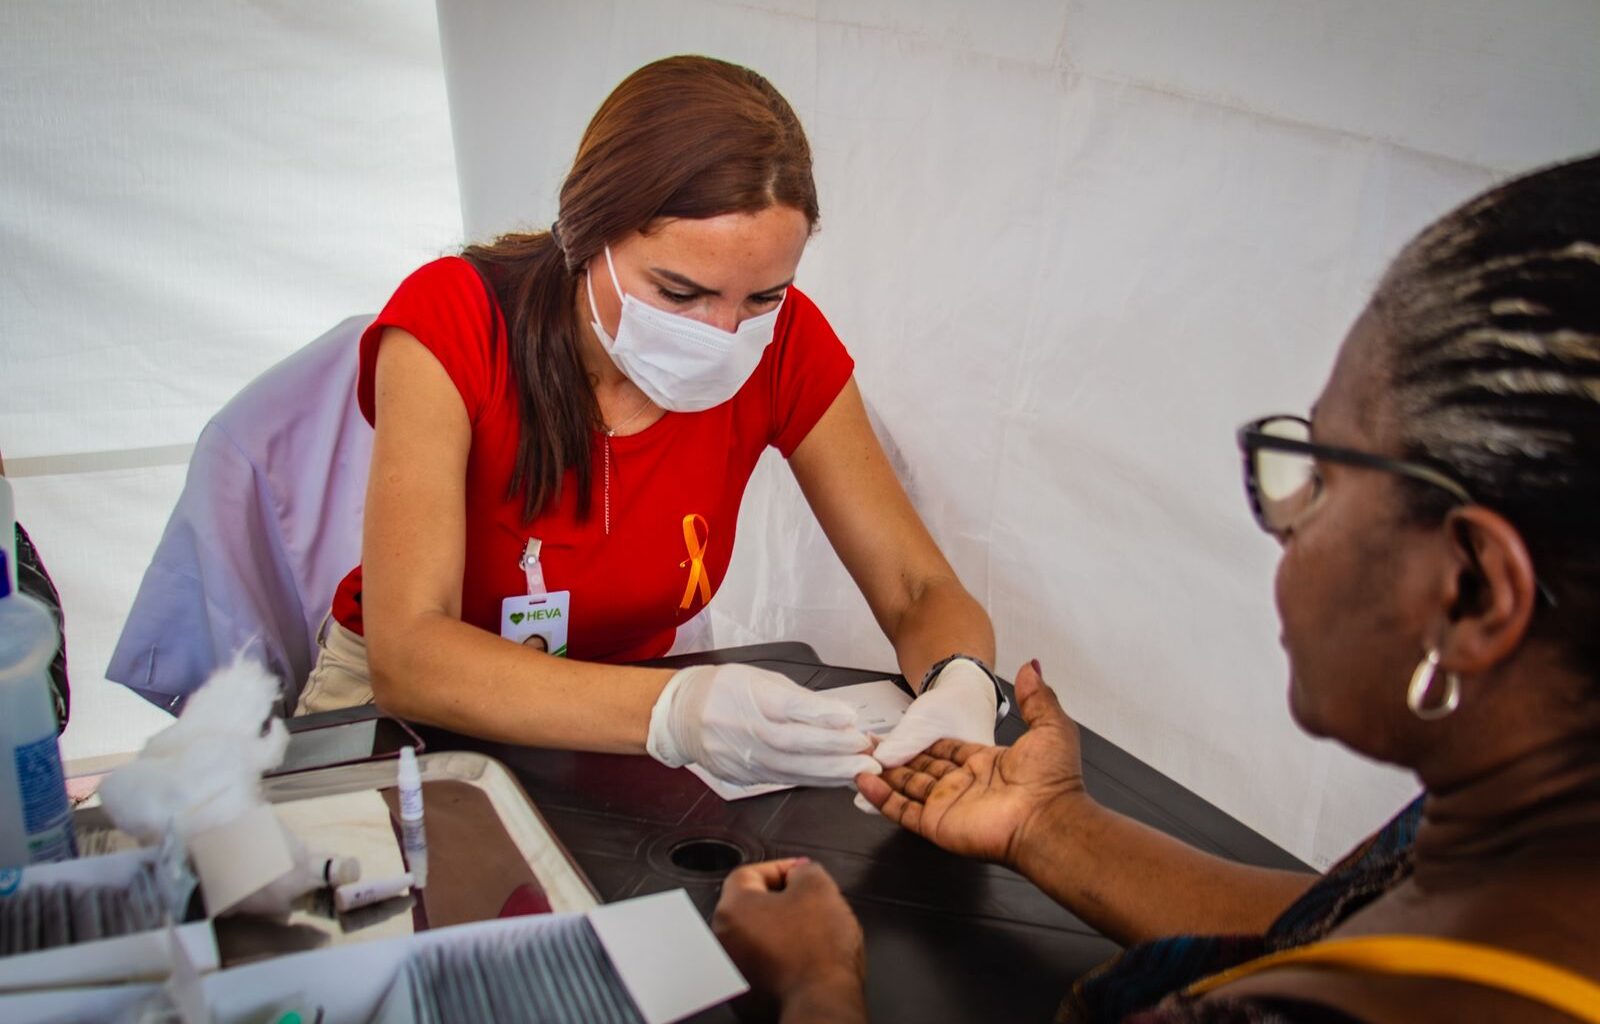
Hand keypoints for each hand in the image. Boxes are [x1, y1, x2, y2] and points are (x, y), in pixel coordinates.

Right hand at [648, 664, 880, 786]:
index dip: (821, 715)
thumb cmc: (726, 690)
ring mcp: (743, 756)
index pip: (788, 707)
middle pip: (793, 743)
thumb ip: (800, 699)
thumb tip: (839, 716)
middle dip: (835, 750)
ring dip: (830, 771)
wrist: (682, 715)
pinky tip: (836, 779)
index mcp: (747, 696)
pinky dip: (814, 779)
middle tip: (867, 752)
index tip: (850, 719)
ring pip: (792, 768)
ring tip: (860, 770)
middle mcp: (744, 729)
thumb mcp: (761, 679)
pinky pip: (785, 779)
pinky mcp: (745, 776)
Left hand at [713, 859, 866, 1022]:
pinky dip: (780, 959)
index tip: (801, 873)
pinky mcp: (746, 996)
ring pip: (757, 937)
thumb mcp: (819, 888)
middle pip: (751, 907)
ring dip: (781, 931)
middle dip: (782, 901)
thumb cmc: (817, 953)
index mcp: (732, 910)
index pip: (750, 873)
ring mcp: (732, 972)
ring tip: (811, 934)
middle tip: (810, 904)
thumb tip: (801, 873)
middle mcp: (723, 941)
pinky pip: (762, 965)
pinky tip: (804, 959)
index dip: (782, 868)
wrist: (822, 1003)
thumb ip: (805, 870)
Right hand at [855, 661, 1085, 868]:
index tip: (903, 731)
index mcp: (987, 764)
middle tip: (872, 745)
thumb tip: (1032, 666)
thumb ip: (1036, 697)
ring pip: (907, 788)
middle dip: (898, 757)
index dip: (925, 740)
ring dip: (884, 776)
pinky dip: (881, 799)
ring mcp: (949, 805)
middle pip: (923, 768)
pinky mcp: (937, 824)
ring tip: (859, 760)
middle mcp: (965, 785)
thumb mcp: (1050, 727)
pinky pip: (902, 811)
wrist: (1049, 821)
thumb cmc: (1054, 781)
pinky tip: (864, 783)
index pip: (948, 750)